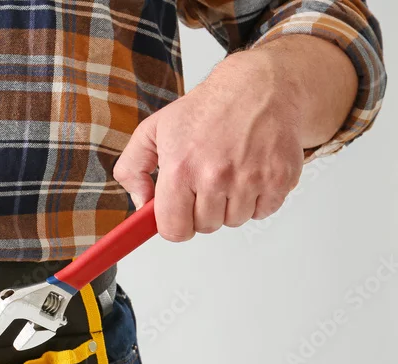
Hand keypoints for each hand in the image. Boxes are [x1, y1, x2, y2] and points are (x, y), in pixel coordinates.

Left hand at [114, 36, 356, 241]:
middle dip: (202, 211)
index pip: (174, 229)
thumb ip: (132, 169)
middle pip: (205, 226)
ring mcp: (251, 178)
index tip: (178, 214)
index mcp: (181, 168)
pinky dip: (258, 199)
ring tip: (229, 172)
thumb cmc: (207, 109)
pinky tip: (251, 173)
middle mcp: (215, 176)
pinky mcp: (280, 178)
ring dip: (230, 205)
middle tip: (205, 182)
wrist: (259, 86)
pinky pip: (263, 211)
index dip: (174, 225)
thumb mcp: (153, 130)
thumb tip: (140, 203)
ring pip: (234, 221)